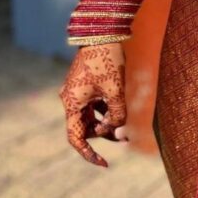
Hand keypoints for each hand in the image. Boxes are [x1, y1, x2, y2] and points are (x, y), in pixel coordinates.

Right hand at [59, 43, 127, 167]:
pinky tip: (119, 108)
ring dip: (107, 123)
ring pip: (91, 117)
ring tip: (125, 123)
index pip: (76, 138)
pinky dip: (106, 111)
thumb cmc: (107, 62)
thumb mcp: (116, 92)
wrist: (102, 34)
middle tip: (126, 136)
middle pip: (86, 128)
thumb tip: (119, 134)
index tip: (105, 164)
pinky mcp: (85, 86)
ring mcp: (77, 93)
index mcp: (72, 103)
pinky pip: (94, 106)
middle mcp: (70, 100)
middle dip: (104, 134)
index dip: (89, 154)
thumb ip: (117, 115)